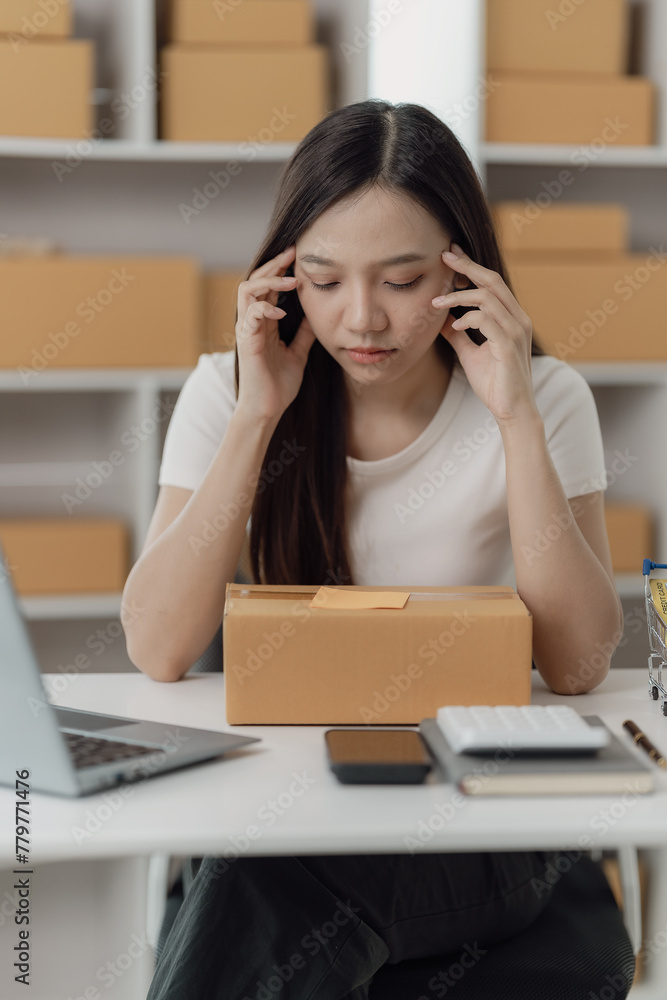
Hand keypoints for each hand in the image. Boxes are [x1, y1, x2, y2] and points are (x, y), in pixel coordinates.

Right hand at [235, 245, 315, 422]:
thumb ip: (303, 333)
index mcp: (263, 322)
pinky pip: (250, 314)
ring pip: (247, 290)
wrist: (267, 409)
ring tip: (290, 280)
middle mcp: (252, 322)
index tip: (299, 257)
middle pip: (255, 280)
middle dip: (273, 265)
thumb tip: (314, 314)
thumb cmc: (279, 385)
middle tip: (292, 254)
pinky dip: (265, 307)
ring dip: (269, 281)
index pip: (267, 286)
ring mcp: (247, 330)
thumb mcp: (298, 352)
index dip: (280, 269)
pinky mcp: (246, 342)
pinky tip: (282, 311)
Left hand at [432, 243, 539, 426]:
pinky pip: (486, 320)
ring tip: (436, 303)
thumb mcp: (470, 354)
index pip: (492, 283)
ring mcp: (516, 331)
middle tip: (443, 257)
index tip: (450, 255)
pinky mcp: (509, 346)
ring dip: (458, 296)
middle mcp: (518, 319)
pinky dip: (467, 318)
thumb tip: (440, 320)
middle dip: (466, 266)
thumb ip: (459, 335)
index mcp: (512, 318)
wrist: (511, 411)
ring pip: (487, 298)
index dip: (471, 267)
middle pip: (492, 281)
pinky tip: (453, 326)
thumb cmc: (494, 383)